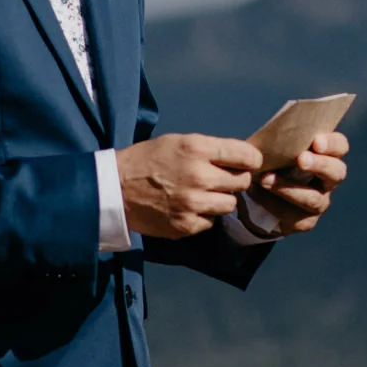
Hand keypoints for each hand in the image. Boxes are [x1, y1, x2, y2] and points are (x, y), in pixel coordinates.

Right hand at [117, 133, 259, 237]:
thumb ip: (210, 150)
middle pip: (242, 182)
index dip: (251, 160)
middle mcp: (199, 176)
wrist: (115, 189)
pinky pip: (211, 221)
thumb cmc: (147, 160)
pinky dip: (203, 216)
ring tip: (202, 194)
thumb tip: (241, 159)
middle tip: (221, 179)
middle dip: (236, 180)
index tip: (248, 163)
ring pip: (229, 204)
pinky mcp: (186, 225)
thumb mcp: (178, 141)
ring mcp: (193, 203)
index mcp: (197, 149)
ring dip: (220, 199)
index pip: (245, 156)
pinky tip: (187, 207)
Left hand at [242, 132, 348, 235]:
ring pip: (314, 198)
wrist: (261, 194)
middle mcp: (329, 179)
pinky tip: (257, 193)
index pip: (340, 146)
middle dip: (320, 165)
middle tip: (301, 159)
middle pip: (337, 172)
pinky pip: (293, 215)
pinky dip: (272, 203)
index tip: (316, 141)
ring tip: (266, 179)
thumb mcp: (277, 148)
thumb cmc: (273, 161)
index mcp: (326, 155)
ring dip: (289, 188)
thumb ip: (282, 140)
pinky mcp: (306, 221)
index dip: (332, 144)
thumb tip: (272, 135)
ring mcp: (320, 202)